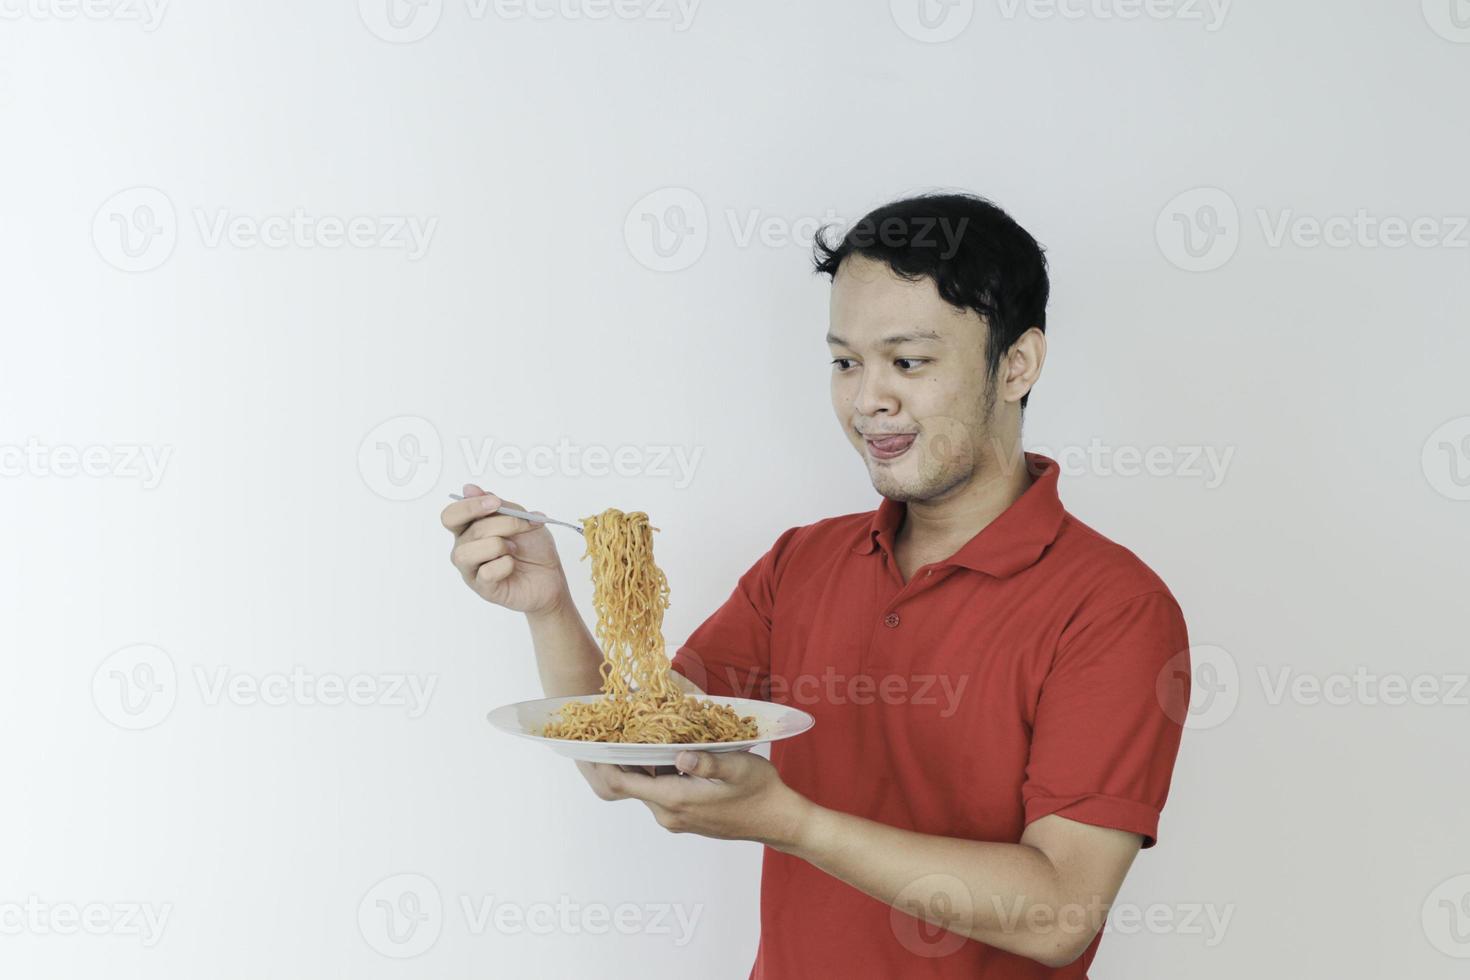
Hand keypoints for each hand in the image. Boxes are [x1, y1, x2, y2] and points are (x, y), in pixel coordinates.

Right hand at [442, 484, 569, 614]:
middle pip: (469, 531)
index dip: (470, 507)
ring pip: (468, 553)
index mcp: (469, 529)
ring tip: (513, 549)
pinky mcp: (483, 588)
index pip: (451, 515)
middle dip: (502, 524)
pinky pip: (486, 572)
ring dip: (498, 546)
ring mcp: (471, 570)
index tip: (495, 502)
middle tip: (521, 526)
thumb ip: (497, 505)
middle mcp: (465, 549)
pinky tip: (513, 566)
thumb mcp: (521, 518)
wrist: (551, 576)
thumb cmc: (534, 548)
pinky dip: (505, 565)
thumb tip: (468, 489)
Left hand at [584, 750, 813, 849]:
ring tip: (629, 733)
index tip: (590, 741)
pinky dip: (651, 773)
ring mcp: (676, 818)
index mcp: (676, 800)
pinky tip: (658, 751)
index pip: (624, 783)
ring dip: (635, 764)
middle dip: (614, 759)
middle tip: (604, 729)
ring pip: (644, 787)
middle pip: (629, 785)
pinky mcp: (684, 817)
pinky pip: (658, 792)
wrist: (777, 820)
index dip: (603, 763)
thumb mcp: (737, 767)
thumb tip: (680, 754)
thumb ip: (707, 761)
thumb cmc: (760, 790)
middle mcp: (669, 814)